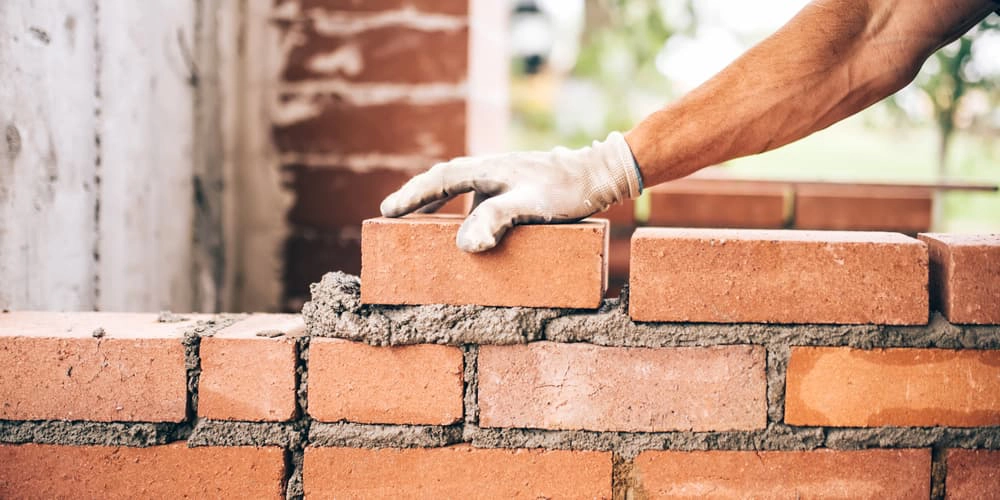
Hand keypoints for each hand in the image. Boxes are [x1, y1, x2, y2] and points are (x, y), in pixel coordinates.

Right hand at [380, 131, 642, 251]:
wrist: (598, 175)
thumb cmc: (566, 190)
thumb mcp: (531, 205)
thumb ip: (497, 220)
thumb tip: (465, 245)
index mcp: (487, 169)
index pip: (439, 180)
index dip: (412, 196)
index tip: (386, 211)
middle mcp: (490, 169)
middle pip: (443, 179)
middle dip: (417, 196)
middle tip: (392, 213)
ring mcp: (501, 177)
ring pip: (459, 186)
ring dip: (437, 200)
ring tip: (417, 220)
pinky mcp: (513, 187)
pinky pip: (476, 195)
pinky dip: (461, 207)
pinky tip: (466, 226)